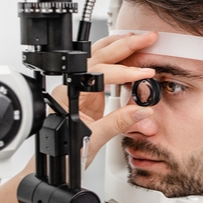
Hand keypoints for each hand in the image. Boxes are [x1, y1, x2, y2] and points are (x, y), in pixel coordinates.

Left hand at [52, 32, 158, 164]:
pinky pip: (104, 70)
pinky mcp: (88, 93)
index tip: (144, 74)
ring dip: (120, 47)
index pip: (100, 74)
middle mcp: (72, 86)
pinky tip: (130, 56)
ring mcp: (79, 88)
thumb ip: (119, 123)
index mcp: (69, 94)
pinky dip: (119, 60)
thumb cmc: (64, 153)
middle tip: (147, 39)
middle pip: (99, 56)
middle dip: (125, 45)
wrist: (55, 163)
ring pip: (98, 57)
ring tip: (139, 40)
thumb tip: (143, 110)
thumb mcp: (94, 139)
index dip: (125, 72)